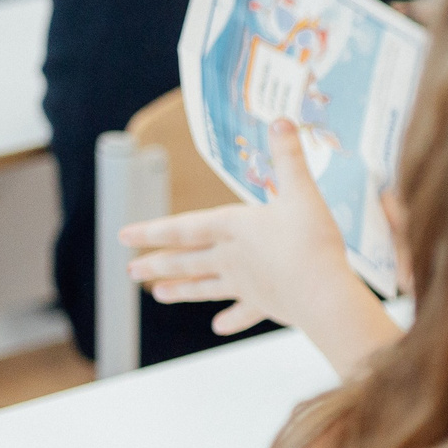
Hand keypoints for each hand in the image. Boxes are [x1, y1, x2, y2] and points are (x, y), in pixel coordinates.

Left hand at [123, 117, 356, 336]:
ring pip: (205, 286)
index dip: (151, 230)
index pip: (183, 228)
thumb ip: (290, 157)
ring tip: (158, 295)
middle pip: (186, 260)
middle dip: (157, 264)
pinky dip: (231, 319)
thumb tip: (280, 119)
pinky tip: (218, 327)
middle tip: (130, 271)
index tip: (123, 235)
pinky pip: (243, 312)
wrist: (324, 293)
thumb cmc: (312, 242)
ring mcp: (245, 284)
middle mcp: (231, 257)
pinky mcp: (265, 304)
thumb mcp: (303, 193)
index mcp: (234, 228)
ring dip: (181, 290)